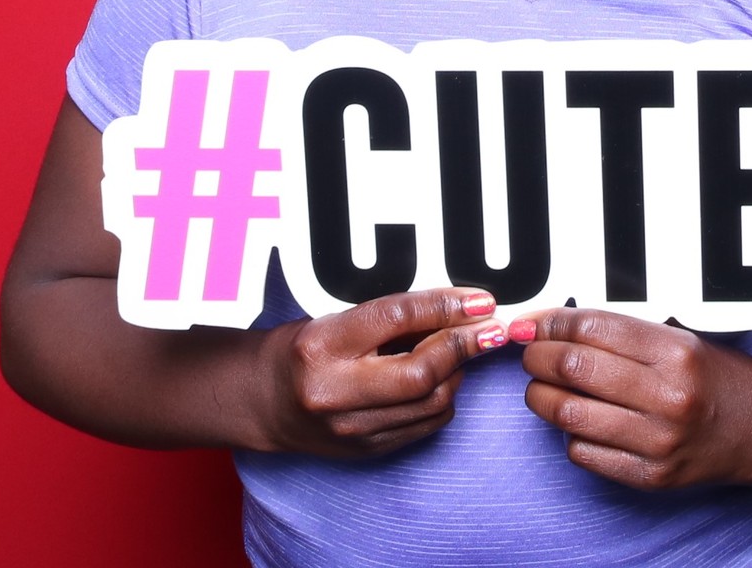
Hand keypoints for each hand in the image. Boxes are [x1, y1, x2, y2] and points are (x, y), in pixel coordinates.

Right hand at [251, 287, 508, 457]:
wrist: (261, 400)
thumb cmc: (301, 349)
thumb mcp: (335, 318)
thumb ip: (391, 317)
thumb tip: (457, 307)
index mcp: (321, 346)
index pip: (395, 318)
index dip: (446, 306)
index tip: (482, 301)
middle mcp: (333, 392)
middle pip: (420, 371)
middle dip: (464, 346)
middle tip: (490, 329)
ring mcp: (350, 428)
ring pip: (431, 401)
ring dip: (459, 372)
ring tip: (463, 350)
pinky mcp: (366, 450)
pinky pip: (425, 424)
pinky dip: (445, 397)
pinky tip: (444, 378)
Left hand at [515, 309, 751, 489]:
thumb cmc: (715, 377)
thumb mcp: (681, 340)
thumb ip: (621, 334)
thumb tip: (551, 324)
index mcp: (677, 352)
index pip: (592, 328)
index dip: (551, 322)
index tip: (535, 323)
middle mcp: (668, 397)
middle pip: (573, 368)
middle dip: (537, 356)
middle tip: (532, 352)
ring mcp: (657, 442)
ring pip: (567, 413)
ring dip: (541, 395)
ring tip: (544, 386)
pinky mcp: (649, 477)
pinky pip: (582, 452)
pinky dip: (569, 432)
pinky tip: (580, 419)